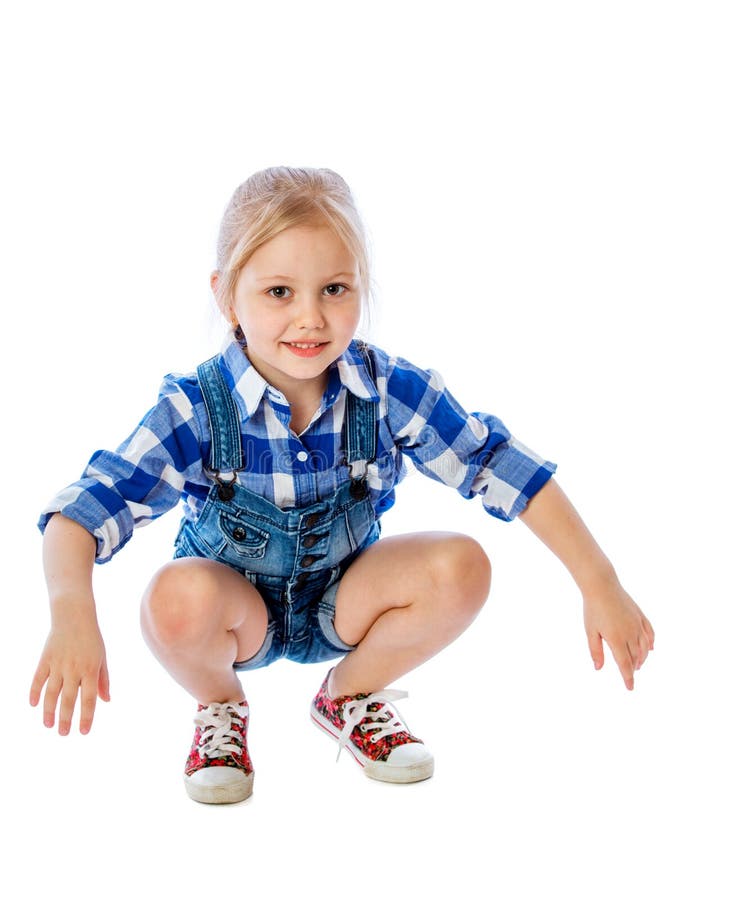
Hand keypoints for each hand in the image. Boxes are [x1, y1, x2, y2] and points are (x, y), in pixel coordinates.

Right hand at [29, 614, 109, 734]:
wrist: (74, 616)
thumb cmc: (91, 639)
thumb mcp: (102, 658)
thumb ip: (103, 680)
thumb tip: (106, 701)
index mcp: (91, 669)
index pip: (88, 699)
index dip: (86, 716)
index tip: (83, 732)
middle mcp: (74, 669)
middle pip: (68, 699)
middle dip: (66, 718)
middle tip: (63, 734)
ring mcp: (58, 664)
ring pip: (51, 692)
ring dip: (49, 710)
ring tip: (48, 725)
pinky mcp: (45, 659)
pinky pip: (38, 679)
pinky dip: (34, 692)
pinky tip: (33, 704)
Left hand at [583, 580, 654, 689]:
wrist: (602, 585)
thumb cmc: (593, 609)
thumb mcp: (590, 631)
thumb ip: (596, 651)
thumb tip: (598, 669)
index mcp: (616, 639)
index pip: (625, 665)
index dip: (628, 678)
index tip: (630, 688)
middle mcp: (630, 633)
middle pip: (636, 657)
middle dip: (634, 667)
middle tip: (631, 673)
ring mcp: (637, 624)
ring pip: (645, 647)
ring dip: (643, 658)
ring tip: (638, 664)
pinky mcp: (641, 616)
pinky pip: (650, 633)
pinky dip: (651, 643)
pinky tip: (651, 648)